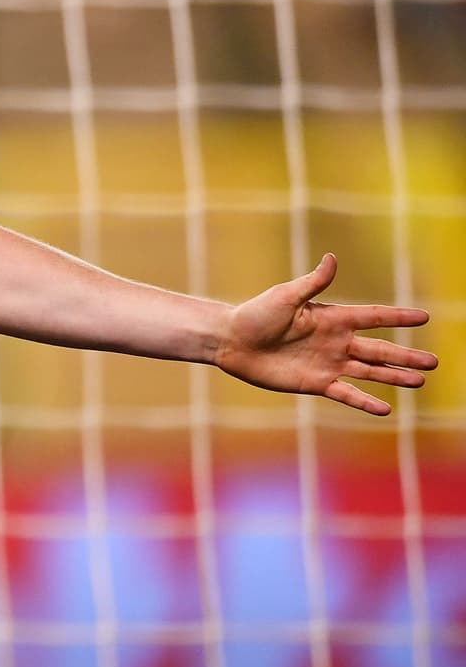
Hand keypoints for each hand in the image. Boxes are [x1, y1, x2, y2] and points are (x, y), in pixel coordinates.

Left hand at [216, 253, 437, 415]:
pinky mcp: (315, 383)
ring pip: (370, 371)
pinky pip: (346, 393)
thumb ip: (313, 283)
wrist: (231, 342)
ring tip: (420, 381)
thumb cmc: (255, 314)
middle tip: (435, 362)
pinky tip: (385, 408)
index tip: (425, 316)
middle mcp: (336, 341)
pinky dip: (364, 401)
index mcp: (332, 318)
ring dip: (394, 376)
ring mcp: (328, 363)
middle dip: (406, 355)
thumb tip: (332, 258)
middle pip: (380, 349)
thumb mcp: (286, 296)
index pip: (374, 317)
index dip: (399, 317)